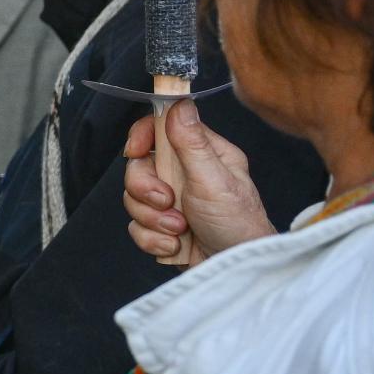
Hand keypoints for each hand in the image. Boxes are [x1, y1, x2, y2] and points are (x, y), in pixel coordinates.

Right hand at [124, 99, 274, 263]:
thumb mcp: (214, 180)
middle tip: (167, 202)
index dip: (142, 136)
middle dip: (147, 189)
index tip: (136, 151)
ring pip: (134, 199)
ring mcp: (172, 202)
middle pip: (140, 166)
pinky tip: (176, 246)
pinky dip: (153, 239)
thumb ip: (192, 143)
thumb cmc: (239, 225)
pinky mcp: (162, 228)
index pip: (162, 129)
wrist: (235, 271)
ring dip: (153, 219)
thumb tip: (180, 103)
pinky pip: (136, 226)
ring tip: (179, 230)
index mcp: (204, 155)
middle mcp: (186, 175)